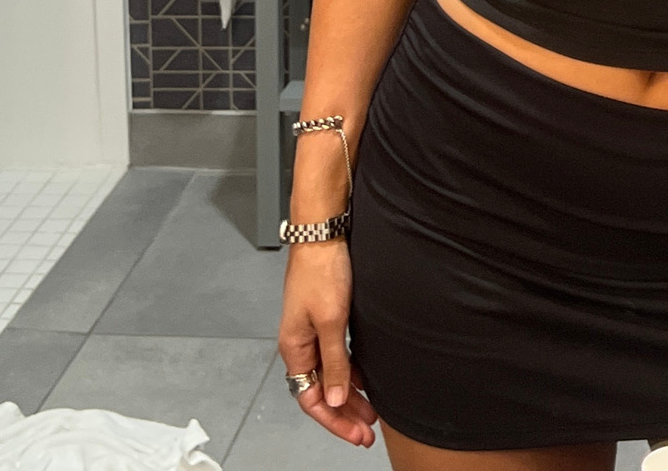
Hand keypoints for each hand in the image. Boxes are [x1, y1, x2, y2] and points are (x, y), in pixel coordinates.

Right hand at [278, 242, 377, 446]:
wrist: (323, 233)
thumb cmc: (321, 270)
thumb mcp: (332, 321)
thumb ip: (335, 362)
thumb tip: (335, 400)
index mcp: (295, 349)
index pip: (311, 400)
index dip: (335, 421)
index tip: (358, 434)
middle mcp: (301, 344)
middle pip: (321, 391)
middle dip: (345, 414)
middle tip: (369, 431)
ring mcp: (312, 331)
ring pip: (331, 375)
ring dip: (350, 394)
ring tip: (372, 411)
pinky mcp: (325, 318)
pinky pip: (336, 356)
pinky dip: (351, 371)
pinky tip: (366, 379)